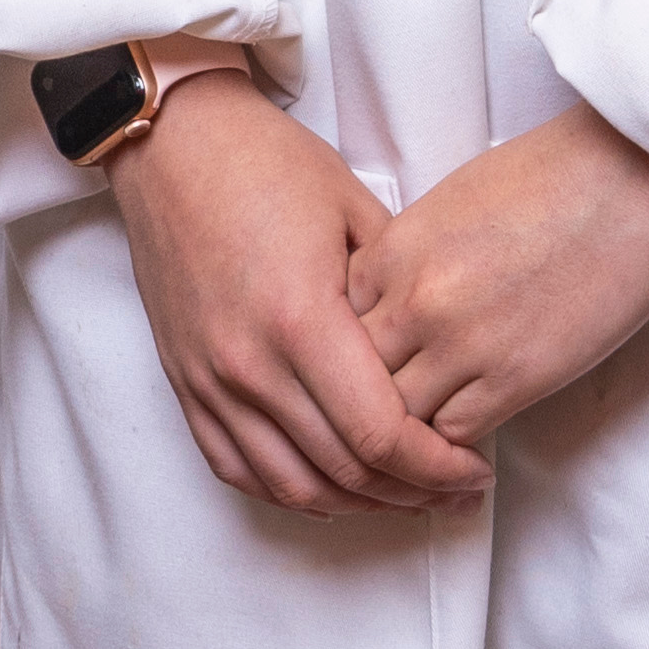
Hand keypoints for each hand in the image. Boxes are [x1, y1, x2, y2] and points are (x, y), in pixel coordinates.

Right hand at [109, 75, 473, 513]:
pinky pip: (238, 468)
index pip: (380, 435)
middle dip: (412, 493)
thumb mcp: (357, 211)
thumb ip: (399, 293)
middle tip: (457, 491)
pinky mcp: (185, 384)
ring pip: (292, 485)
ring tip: (404, 496)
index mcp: (301, 320)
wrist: (172, 145)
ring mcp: (210, 381)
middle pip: (344, 471)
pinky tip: (333, 489)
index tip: (476, 470)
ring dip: (357, 503)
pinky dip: (291, 491)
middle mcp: (250, 365)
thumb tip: (444, 356)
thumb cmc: (268, 164)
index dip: (437, 468)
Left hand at [359, 113, 648, 452]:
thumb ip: (412, 254)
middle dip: (366, 398)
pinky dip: (452, 446)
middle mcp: (415, 300)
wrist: (632, 178)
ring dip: (408, 430)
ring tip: (418, 442)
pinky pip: (454, 435)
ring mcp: (462, 343)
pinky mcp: (516, 378)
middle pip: (354, 378)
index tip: (372, 361)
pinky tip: (463, 441)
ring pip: (397, 418)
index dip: (350, 349)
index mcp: (396, 248)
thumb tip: (397, 299)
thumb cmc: (555, 174)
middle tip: (385, 413)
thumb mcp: (454, 201)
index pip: (335, 324)